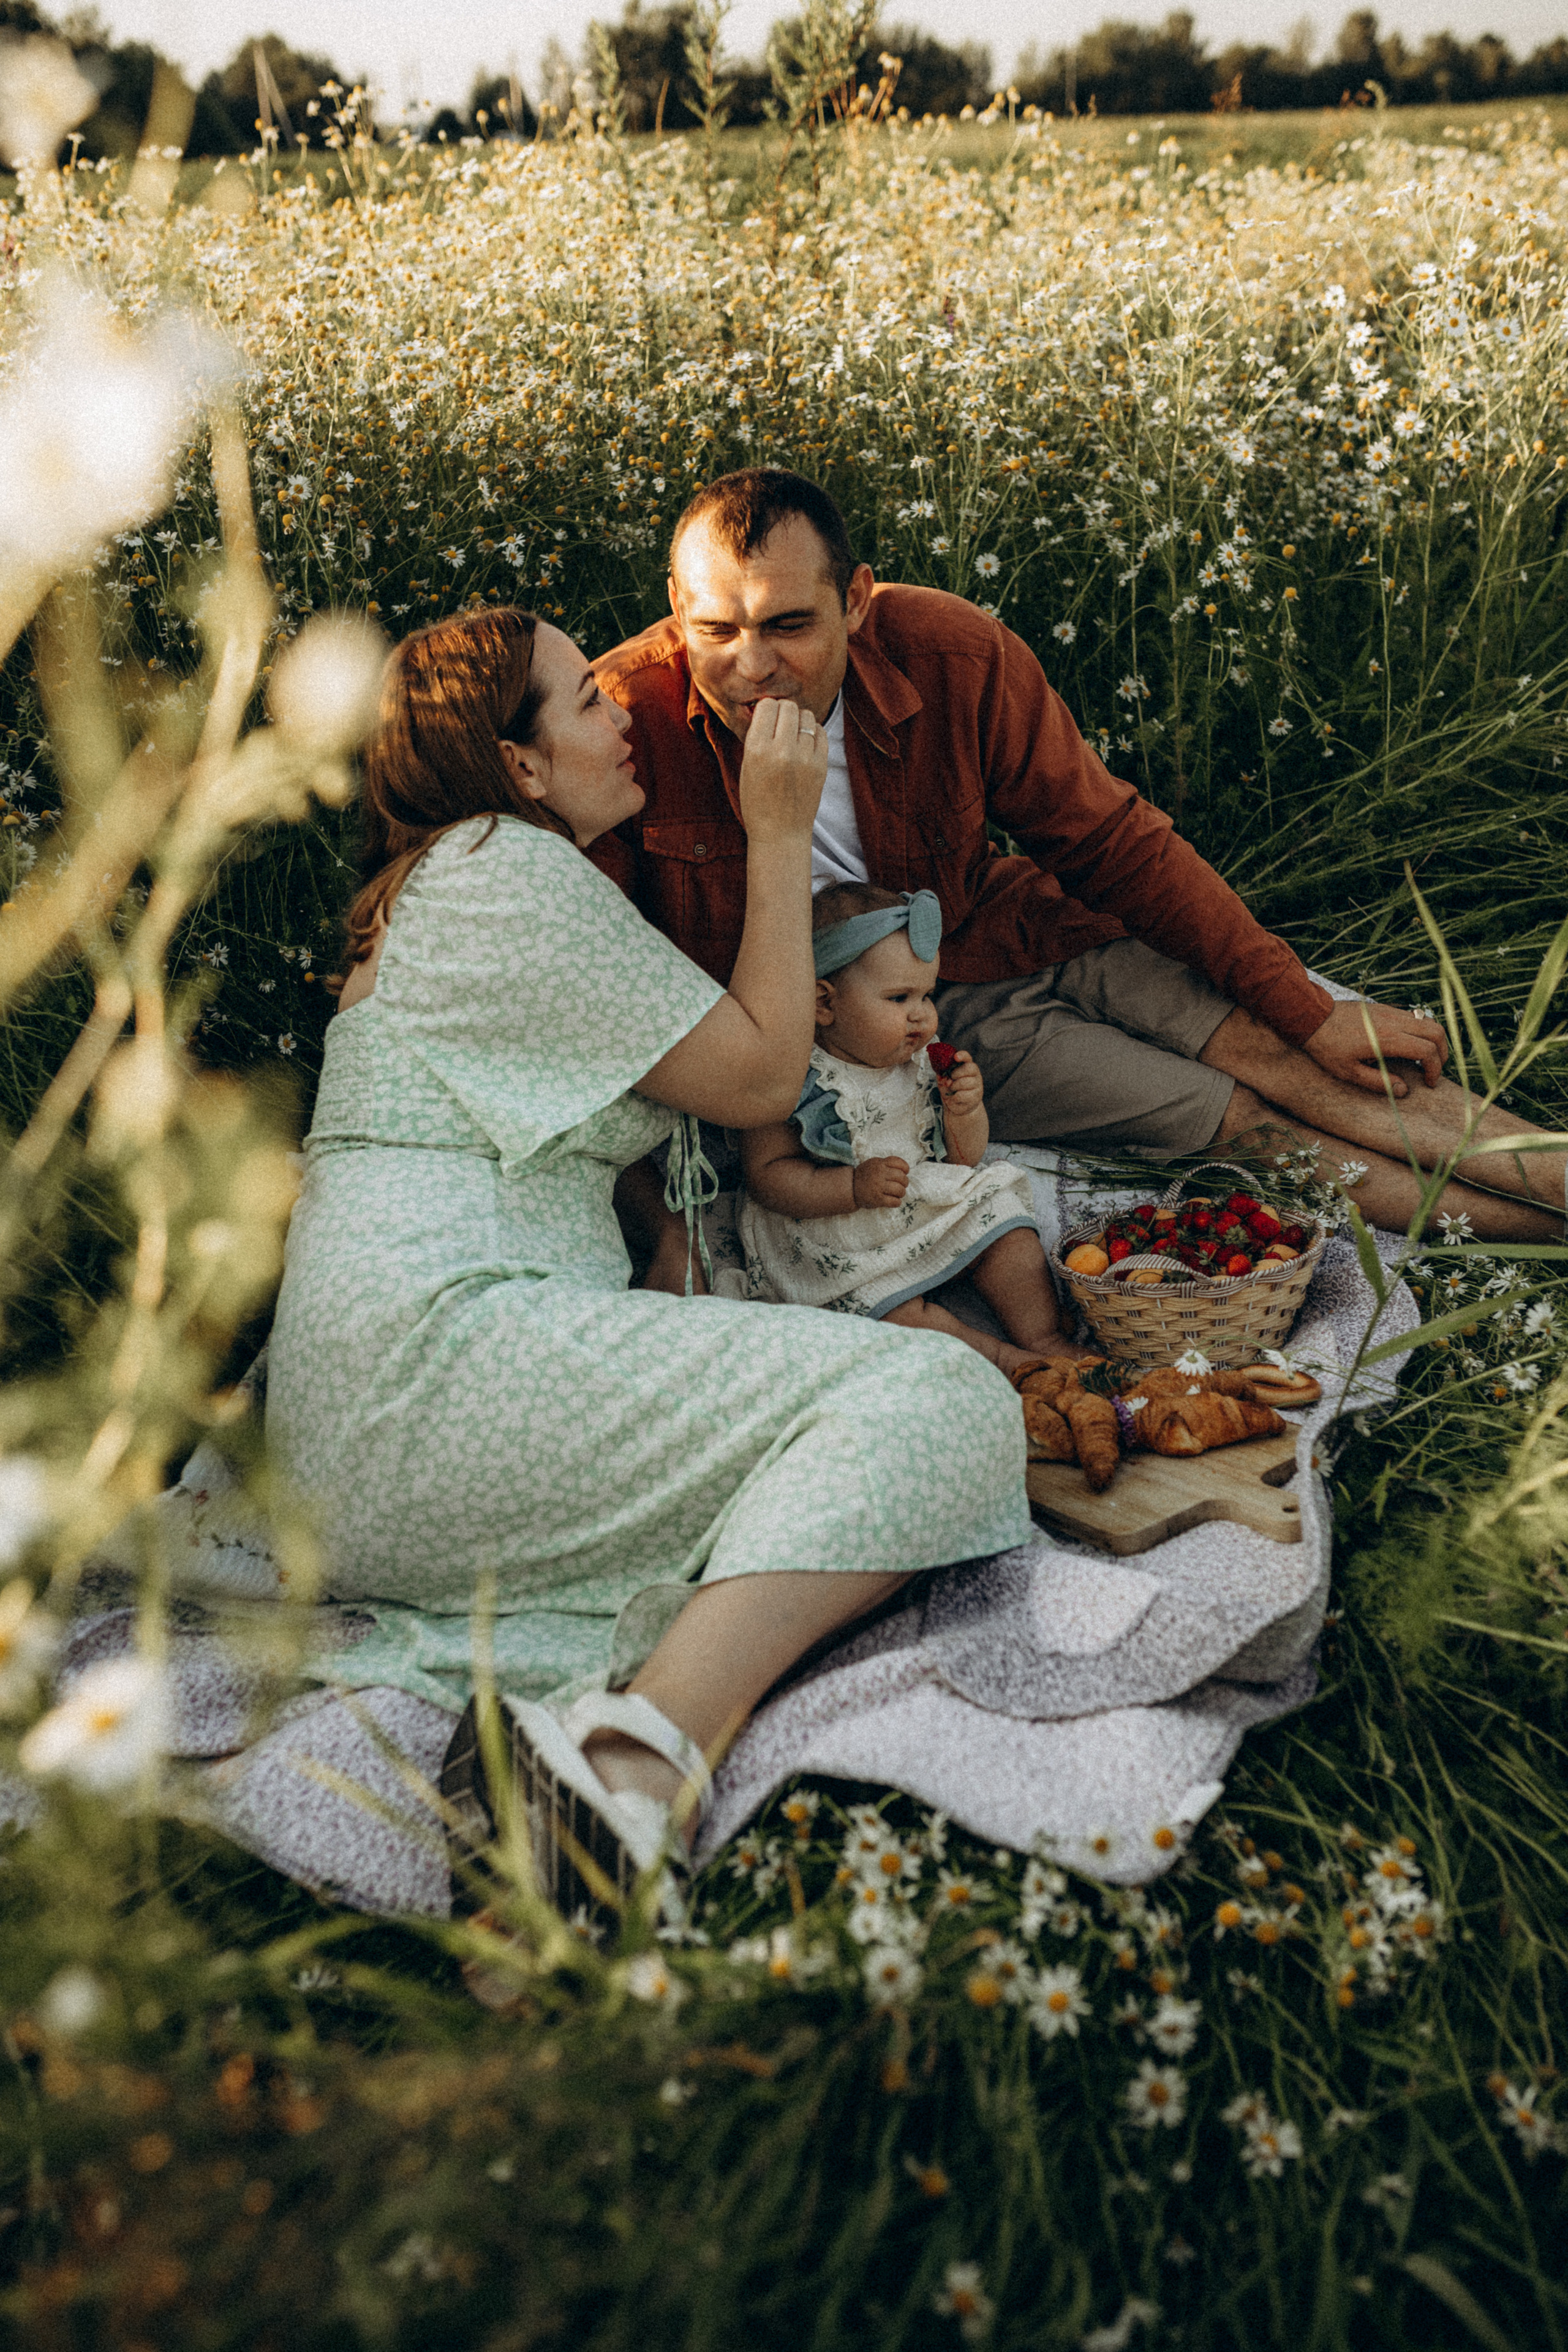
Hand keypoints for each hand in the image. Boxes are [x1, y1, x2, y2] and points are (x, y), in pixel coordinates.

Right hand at [736, 697, 828, 844]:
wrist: (780, 832)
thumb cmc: (757, 801)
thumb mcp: (746, 767)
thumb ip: (756, 737)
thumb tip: (767, 707)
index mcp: (757, 750)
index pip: (766, 706)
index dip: (766, 709)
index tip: (766, 717)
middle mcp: (782, 751)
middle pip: (788, 707)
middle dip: (783, 711)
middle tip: (779, 724)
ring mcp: (805, 758)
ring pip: (806, 716)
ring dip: (798, 720)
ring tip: (792, 734)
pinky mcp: (821, 765)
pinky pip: (820, 731)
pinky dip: (812, 732)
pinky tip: (805, 742)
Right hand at [853, 1155, 909, 1207]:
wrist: (850, 1187)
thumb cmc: (866, 1175)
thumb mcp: (874, 1163)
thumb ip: (887, 1164)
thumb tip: (905, 1170)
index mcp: (879, 1164)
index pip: (899, 1163)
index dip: (905, 1168)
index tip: (905, 1173)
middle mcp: (879, 1174)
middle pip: (901, 1177)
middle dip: (905, 1182)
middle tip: (902, 1185)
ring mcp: (878, 1187)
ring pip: (900, 1190)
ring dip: (902, 1193)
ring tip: (898, 1194)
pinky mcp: (877, 1199)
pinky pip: (894, 1202)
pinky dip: (897, 1202)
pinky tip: (894, 1201)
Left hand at [935, 1048, 983, 1117]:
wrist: (957, 1106)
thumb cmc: (951, 1089)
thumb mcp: (944, 1079)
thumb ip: (942, 1074)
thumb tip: (941, 1074)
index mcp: (967, 1066)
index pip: (967, 1057)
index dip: (962, 1055)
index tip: (955, 1057)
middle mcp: (975, 1074)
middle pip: (968, 1068)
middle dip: (955, 1074)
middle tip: (949, 1080)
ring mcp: (977, 1085)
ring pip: (963, 1082)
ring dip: (953, 1087)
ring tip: (952, 1090)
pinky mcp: (976, 1096)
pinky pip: (962, 1095)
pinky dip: (954, 1097)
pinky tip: (955, 1098)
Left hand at [1304, 999, 1450, 1097]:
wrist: (1313, 1017)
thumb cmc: (1328, 1047)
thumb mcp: (1349, 1072)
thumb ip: (1378, 1082)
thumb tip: (1404, 1090)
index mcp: (1388, 1039)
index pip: (1427, 1051)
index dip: (1434, 1069)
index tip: (1428, 1083)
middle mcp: (1394, 1022)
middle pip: (1436, 1032)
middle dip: (1443, 1053)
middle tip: (1434, 1070)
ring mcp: (1391, 1012)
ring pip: (1428, 1021)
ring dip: (1433, 1040)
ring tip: (1425, 1058)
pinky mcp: (1385, 1008)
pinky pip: (1414, 1017)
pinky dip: (1421, 1031)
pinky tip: (1409, 1045)